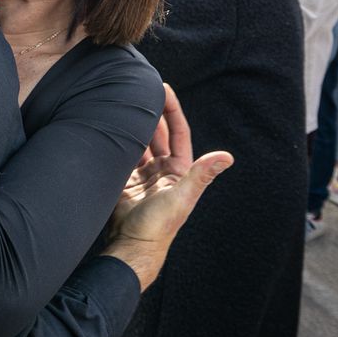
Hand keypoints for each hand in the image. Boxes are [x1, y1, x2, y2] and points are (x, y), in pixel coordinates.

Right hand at [106, 85, 233, 290]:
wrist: (131, 248)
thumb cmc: (160, 227)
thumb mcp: (182, 198)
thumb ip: (201, 175)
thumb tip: (228, 157)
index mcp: (179, 170)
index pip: (177, 131)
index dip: (172, 109)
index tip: (163, 88)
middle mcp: (162, 170)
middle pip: (157, 133)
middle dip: (151, 111)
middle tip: (139, 89)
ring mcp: (142, 176)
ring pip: (138, 141)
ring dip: (133, 124)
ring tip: (123, 102)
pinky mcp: (123, 182)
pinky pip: (121, 155)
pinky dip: (117, 141)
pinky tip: (109, 126)